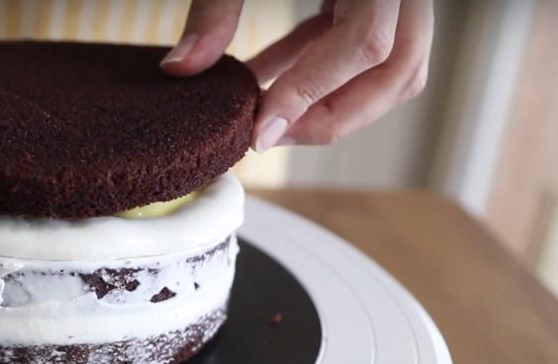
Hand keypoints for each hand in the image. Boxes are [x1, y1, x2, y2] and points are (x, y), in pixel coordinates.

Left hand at [162, 0, 433, 152]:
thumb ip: (215, 5)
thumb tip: (180, 69)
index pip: (365, 44)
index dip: (312, 94)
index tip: (260, 131)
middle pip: (399, 67)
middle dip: (335, 114)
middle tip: (270, 135)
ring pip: (393, 62)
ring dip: (331, 98)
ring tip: (265, 114)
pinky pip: (361, 39)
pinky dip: (317, 67)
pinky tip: (264, 78)